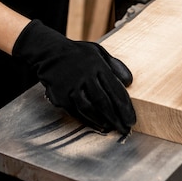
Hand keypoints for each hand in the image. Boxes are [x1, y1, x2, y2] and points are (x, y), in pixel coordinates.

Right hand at [12, 19, 135, 134]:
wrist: (50, 53)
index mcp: (97, 64)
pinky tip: (96, 124)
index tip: (132, 119)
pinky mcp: (61, 96)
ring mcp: (71, 87)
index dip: (125, 107)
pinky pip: (76, 112)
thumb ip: (114, 65)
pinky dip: (87, 120)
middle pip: (103, 101)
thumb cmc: (77, 53)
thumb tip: (129, 81)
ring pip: (90, 109)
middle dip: (116, 118)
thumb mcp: (98, 51)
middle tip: (125, 129)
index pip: (115, 89)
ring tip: (112, 127)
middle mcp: (84, 76)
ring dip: (102, 121)